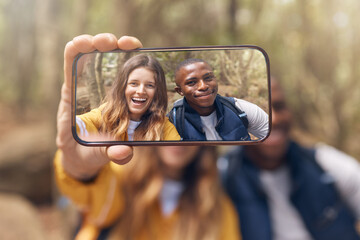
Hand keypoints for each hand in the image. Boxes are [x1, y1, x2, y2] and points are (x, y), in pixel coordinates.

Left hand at [56, 33, 142, 179]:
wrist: (83, 157)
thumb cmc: (84, 154)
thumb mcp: (94, 156)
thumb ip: (108, 153)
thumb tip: (124, 152)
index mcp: (71, 103)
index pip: (70, 69)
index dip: (77, 50)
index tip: (92, 44)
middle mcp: (81, 91)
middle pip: (85, 56)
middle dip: (99, 43)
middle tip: (117, 43)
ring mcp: (93, 90)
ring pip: (100, 58)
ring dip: (115, 45)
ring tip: (130, 43)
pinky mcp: (105, 92)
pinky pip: (112, 68)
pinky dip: (123, 55)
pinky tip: (133, 50)